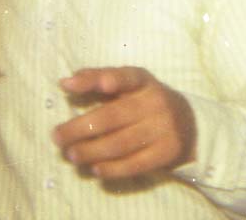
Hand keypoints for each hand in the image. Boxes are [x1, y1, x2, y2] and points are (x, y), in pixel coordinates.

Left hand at [53, 66, 195, 179]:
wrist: (187, 123)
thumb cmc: (143, 100)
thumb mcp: (127, 84)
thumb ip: (97, 78)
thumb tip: (65, 83)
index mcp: (143, 80)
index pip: (126, 77)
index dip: (112, 79)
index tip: (97, 83)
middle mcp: (155, 101)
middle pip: (112, 116)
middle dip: (80, 128)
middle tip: (57, 137)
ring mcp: (163, 128)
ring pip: (120, 143)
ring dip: (91, 151)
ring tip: (71, 155)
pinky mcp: (166, 152)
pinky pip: (134, 164)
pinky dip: (112, 169)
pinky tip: (95, 168)